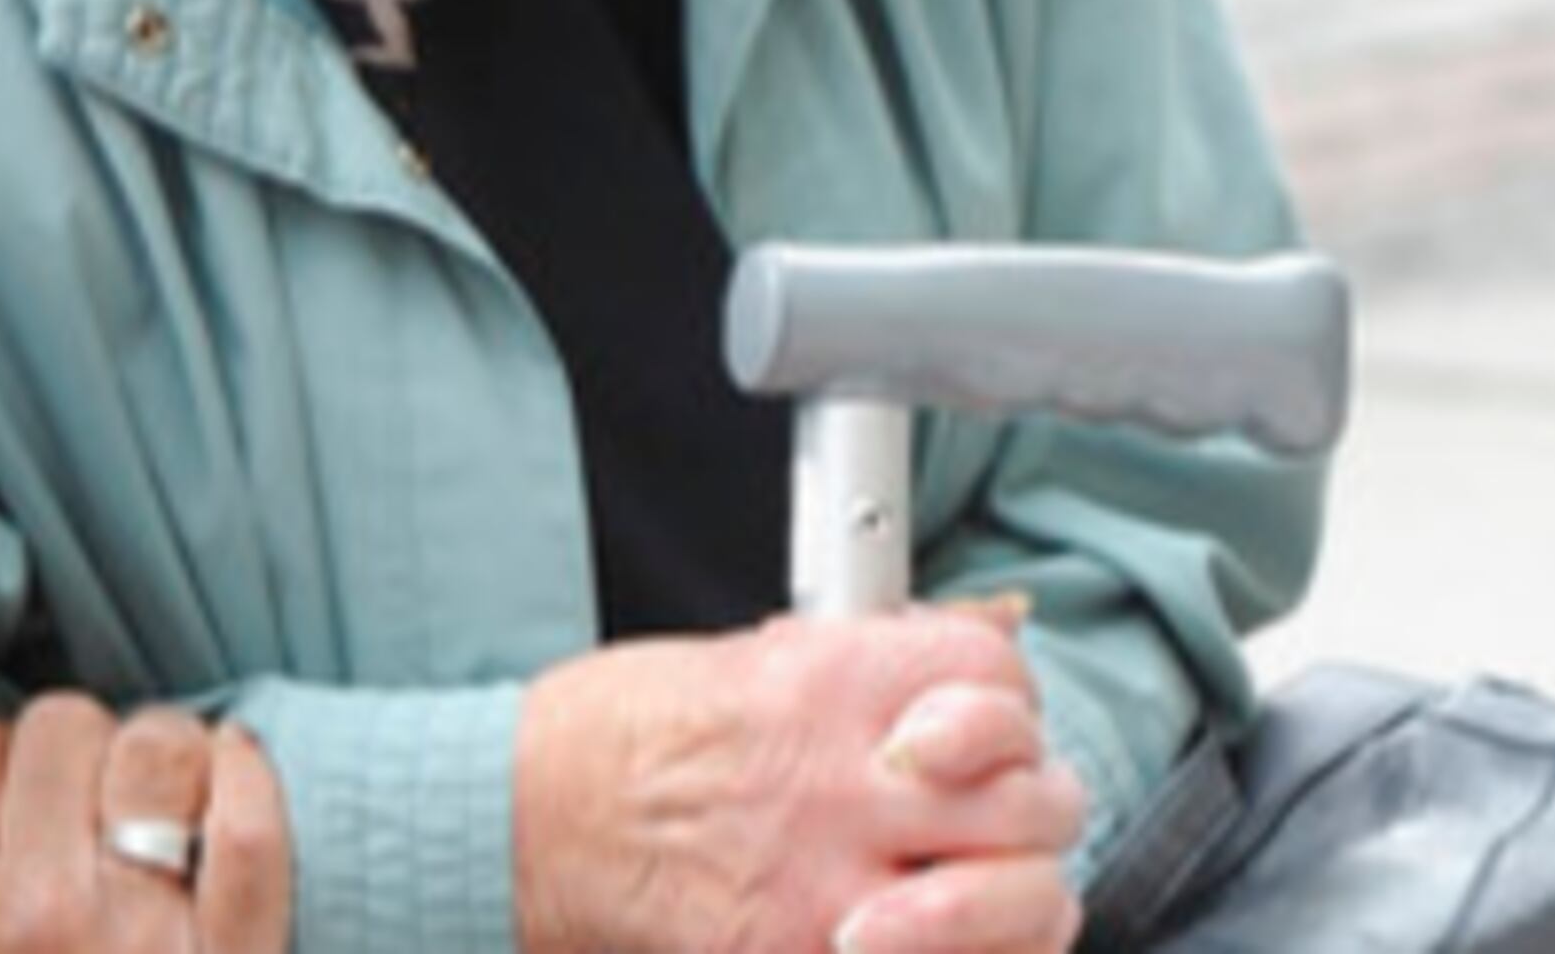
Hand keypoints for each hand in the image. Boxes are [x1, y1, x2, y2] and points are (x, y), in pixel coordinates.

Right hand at [0, 694, 291, 953]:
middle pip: (59, 728)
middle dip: (62, 755)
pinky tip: (229, 776)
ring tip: (146, 800)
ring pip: (159, 748)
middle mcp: (39, 914)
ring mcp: (148, 935)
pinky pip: (254, 822)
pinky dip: (246, 779)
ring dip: (156, 758)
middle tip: (68, 806)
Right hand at [508, 606, 1085, 953]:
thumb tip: (986, 631)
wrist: (518, 820)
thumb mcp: (741, 655)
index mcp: (825, 680)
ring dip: (1017, 906)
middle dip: (1032, 815)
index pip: (1001, 682)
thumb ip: (867, 656)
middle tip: (997, 825)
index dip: (1012, 708)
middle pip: (1036, 798)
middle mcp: (842, 777)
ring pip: (1021, 900)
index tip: (991, 727)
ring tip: (969, 898)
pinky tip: (906, 942)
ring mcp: (831, 880)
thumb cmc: (608, 737)